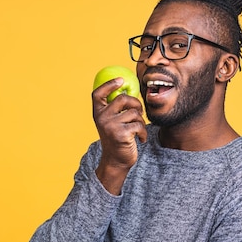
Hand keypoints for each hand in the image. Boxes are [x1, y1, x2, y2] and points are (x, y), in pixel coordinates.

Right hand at [92, 78, 146, 194]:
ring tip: (138, 131)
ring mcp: (110, 125)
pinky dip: (143, 133)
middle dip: (136, 104)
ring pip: (134, 113)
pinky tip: (140, 139)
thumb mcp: (111, 123)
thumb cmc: (117, 140)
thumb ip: (115, 110)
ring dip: (141, 122)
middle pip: (123, 99)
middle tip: (139, 112)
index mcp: (97, 113)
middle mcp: (101, 118)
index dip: (109, 84)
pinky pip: (139, 125)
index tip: (121, 80)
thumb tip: (129, 92)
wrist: (116, 161)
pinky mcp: (121, 133)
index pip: (98, 94)